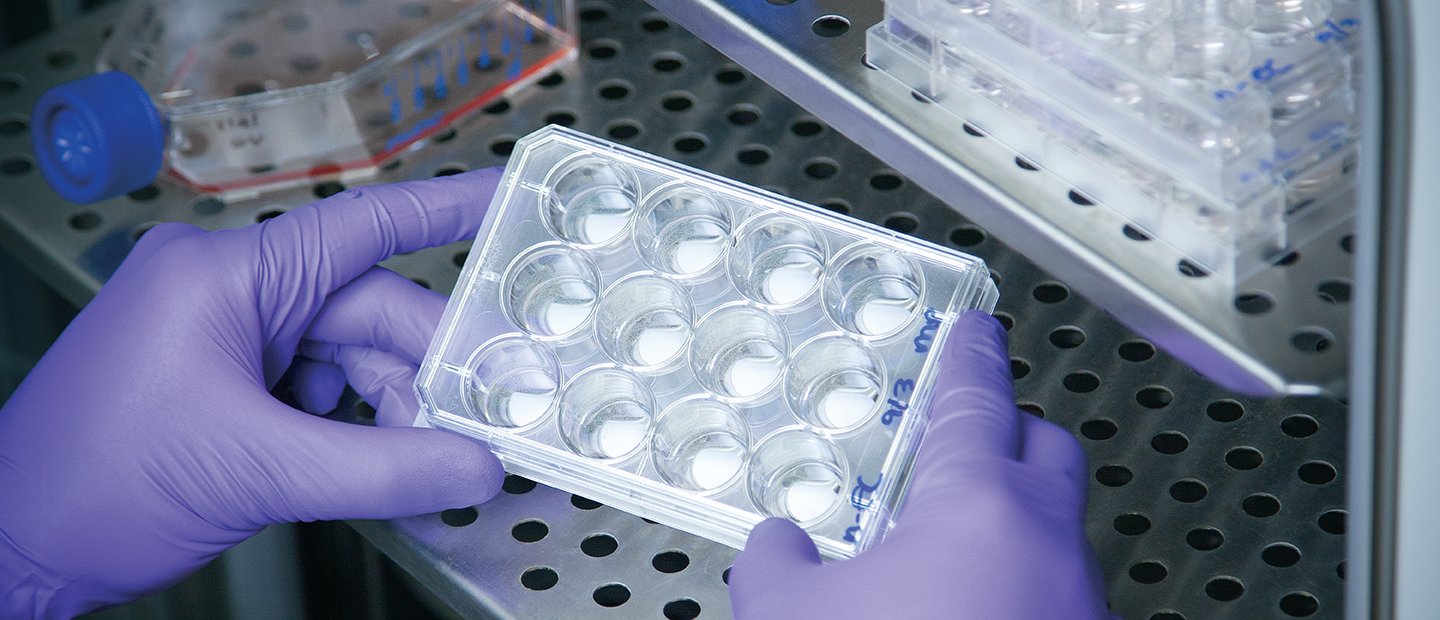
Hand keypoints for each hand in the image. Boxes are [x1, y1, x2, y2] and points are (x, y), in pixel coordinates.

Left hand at [0, 169, 506, 615]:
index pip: (360, 228)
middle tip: (485, 421)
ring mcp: (222, 332)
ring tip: (422, 465)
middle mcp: (225, 290)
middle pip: (366, 313)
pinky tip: (374, 466)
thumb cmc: (91, 489)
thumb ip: (384, 470)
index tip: (510, 198)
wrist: (15, 549)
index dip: (447, 209)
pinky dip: (352, 426)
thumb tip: (473, 467)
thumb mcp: (259, 473)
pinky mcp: (223, 373)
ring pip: (347, 356)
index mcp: (224, 277)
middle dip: (424, 374)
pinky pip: (315, 384)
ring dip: (390, 411)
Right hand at [729, 311, 1109, 618]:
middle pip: (1045, 448)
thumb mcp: (791, 618)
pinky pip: (1050, 589)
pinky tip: (961, 613)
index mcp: (976, 506)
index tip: (974, 328)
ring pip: (1050, 528)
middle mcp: (1043, 544)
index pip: (975, 398)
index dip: (968, 354)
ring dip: (1004, 520)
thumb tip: (777, 546)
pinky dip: (1012, 583)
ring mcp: (1076, 600)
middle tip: (960, 434)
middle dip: (1006, 430)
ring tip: (939, 548)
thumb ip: (775, 564)